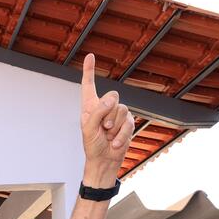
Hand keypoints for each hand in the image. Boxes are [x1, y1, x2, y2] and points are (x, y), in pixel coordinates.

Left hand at [79, 54, 132, 182]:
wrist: (104, 162)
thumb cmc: (92, 146)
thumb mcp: (88, 129)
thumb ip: (97, 111)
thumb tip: (112, 98)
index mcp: (89, 107)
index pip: (89, 85)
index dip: (89, 71)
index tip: (90, 56)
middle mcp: (104, 108)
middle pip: (112, 96)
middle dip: (108, 113)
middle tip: (103, 128)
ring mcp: (117, 115)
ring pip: (122, 109)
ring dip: (115, 126)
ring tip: (108, 136)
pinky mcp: (127, 123)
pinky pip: (129, 122)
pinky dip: (121, 135)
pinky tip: (115, 143)